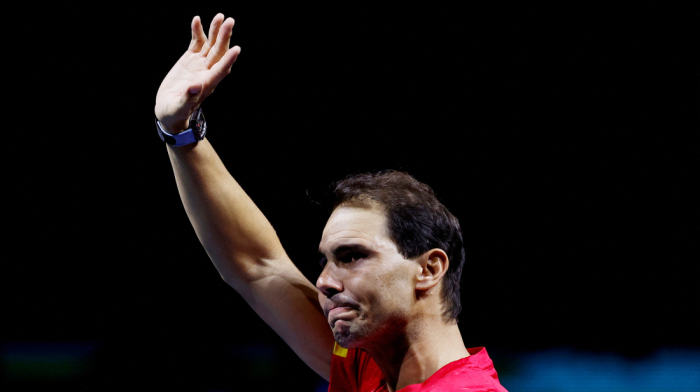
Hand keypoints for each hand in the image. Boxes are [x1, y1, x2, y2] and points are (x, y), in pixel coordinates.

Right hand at [155, 14, 240, 133]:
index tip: (237, 49)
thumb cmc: (175, 112)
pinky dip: (197, 32)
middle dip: (224, 37)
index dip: (228, 60)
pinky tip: (197, 20)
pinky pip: (196, 43)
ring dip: (215, 31)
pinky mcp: (190, 59)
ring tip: (220, 17)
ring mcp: (199, 64)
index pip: (220, 70)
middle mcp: (206, 72)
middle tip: (230, 21)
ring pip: (210, 45)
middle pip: (218, 53)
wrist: (170, 109)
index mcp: (206, 84)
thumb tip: (195, 87)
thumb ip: (187, 98)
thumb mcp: (179, 108)